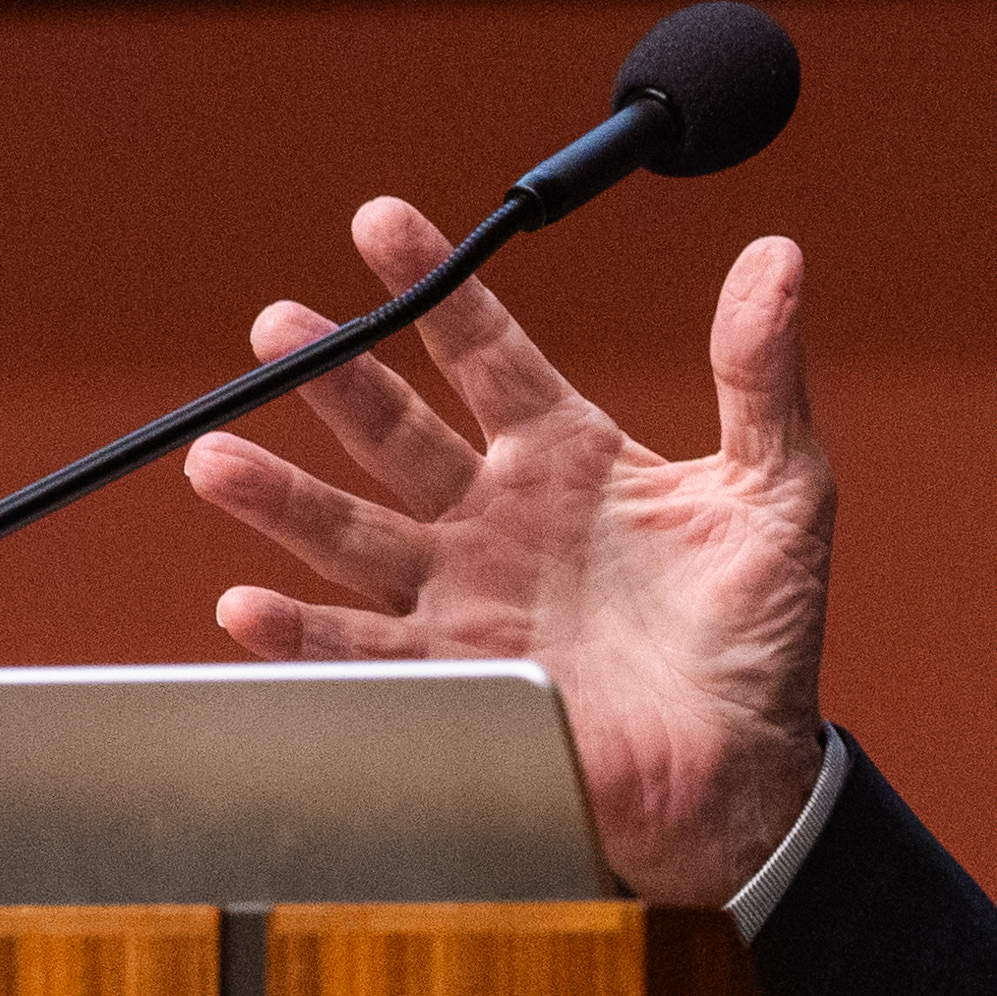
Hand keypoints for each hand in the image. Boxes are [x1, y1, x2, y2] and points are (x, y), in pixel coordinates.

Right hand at [187, 197, 836, 904]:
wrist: (742, 771)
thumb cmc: (762, 634)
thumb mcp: (779, 488)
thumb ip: (760, 373)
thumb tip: (777, 259)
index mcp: (568, 456)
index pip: (485, 351)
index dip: (436, 287)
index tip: (379, 224)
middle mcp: (497, 519)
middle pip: (395, 433)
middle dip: (333, 378)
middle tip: (276, 326)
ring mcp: (463, 600)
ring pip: (353, 536)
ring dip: (283, 498)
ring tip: (217, 456)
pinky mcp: (452, 681)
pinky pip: (361, 652)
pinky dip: (300, 637)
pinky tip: (245, 607)